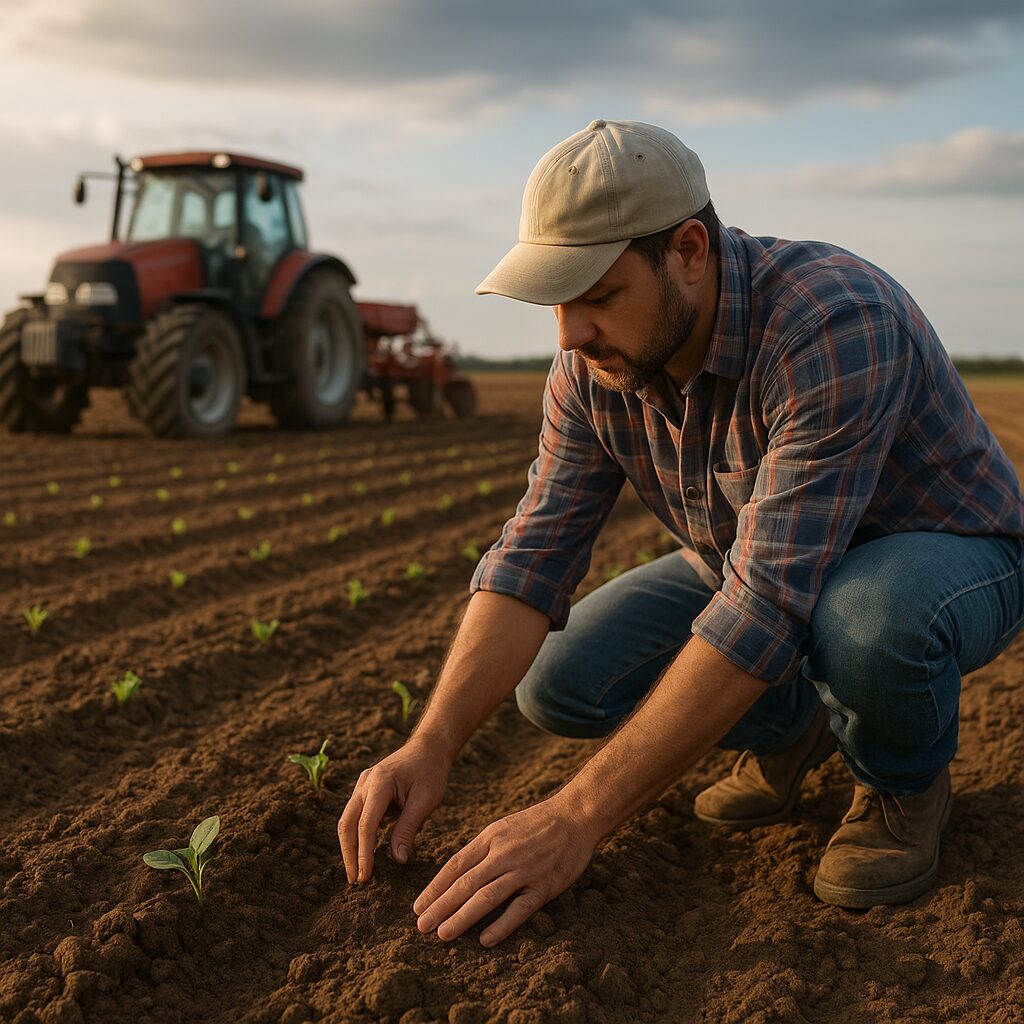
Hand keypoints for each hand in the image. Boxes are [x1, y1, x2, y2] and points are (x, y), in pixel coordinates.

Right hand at [338, 734, 452, 883]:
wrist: (429, 747)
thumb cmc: (430, 771)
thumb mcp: (425, 800)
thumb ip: (408, 828)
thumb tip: (397, 859)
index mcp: (380, 783)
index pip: (365, 825)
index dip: (364, 853)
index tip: (365, 877)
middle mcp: (365, 783)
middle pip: (347, 823)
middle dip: (349, 854)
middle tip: (355, 880)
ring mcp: (363, 784)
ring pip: (347, 819)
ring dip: (350, 846)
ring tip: (356, 871)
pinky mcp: (366, 788)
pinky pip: (355, 814)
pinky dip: (356, 834)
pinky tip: (362, 852)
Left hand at [411, 797, 599, 947]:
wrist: (575, 816)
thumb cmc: (536, 823)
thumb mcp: (503, 827)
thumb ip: (481, 850)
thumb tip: (455, 875)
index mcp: (490, 838)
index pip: (455, 866)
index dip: (435, 888)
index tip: (418, 907)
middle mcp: (503, 854)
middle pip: (465, 884)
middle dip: (441, 906)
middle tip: (421, 927)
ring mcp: (524, 870)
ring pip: (487, 897)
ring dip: (462, 918)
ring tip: (443, 935)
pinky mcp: (544, 886)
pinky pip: (520, 908)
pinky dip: (502, 925)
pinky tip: (485, 940)